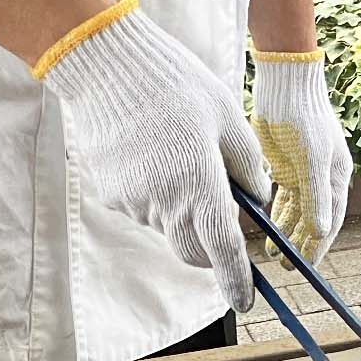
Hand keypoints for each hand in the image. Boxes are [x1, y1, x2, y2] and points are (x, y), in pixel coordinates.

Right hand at [38, 6, 268, 317]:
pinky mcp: (109, 193)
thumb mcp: (229, 118)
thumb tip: (258, 201)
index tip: (246, 300)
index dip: (237, 281)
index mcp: (200, 186)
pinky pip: (141, 208)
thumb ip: (248, 167)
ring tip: (177, 158)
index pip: (223, 252)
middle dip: (211, 248)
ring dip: (180, 211)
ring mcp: (132, 201)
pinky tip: (150, 155)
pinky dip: (154, 195)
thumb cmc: (175, 84)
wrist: (103, 60)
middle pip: (194, 252)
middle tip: (221, 212)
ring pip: (167, 228)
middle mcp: (164, 203)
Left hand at [250, 49, 352, 262]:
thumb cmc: (302, 115)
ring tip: (272, 251)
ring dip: (285, 230)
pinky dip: (275, 210)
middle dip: (300, 243)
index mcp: (335, 178)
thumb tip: (320, 230)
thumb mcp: (310, 157)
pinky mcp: (284, 161)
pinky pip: (282, 194)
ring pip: (296, 210)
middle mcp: (322, 178)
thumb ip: (315, 195)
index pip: (329, 222)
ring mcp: (303, 170)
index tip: (304, 266)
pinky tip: (265, 221)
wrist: (285, 79)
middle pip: (313, 220)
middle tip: (285, 265)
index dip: (317, 246)